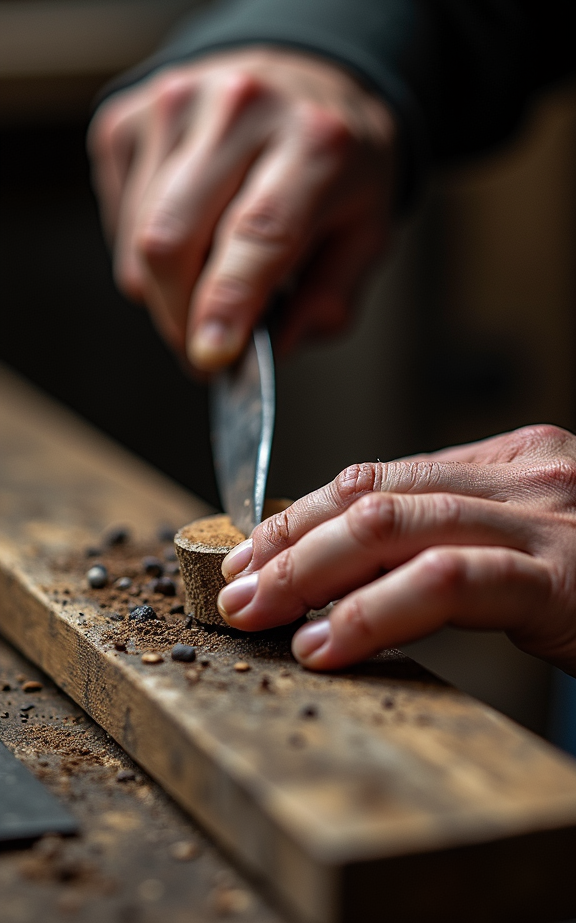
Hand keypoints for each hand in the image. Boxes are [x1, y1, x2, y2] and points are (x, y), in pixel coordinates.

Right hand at [88, 47, 395, 370]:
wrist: (303, 78)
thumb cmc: (337, 166)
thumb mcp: (368, 232)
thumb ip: (331, 299)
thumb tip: (275, 346)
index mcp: (315, 141)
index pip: (258, 232)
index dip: (227, 302)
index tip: (209, 358)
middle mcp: (240, 108)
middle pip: (172, 240)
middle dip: (179, 316)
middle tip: (203, 348)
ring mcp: (174, 105)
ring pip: (139, 239)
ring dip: (164, 290)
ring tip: (207, 280)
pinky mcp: (127, 117)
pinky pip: (121, 220)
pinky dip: (145, 252)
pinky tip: (189, 232)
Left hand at [218, 425, 575, 674]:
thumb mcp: (521, 542)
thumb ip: (449, 536)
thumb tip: (341, 558)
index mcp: (507, 458)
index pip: (375, 475)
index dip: (298, 512)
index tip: (246, 550)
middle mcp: (523, 471)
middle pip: (372, 493)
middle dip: (287, 541)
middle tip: (233, 586)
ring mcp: (544, 515)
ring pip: (396, 526)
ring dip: (310, 573)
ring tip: (259, 614)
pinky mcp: (560, 573)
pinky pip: (447, 582)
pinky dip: (374, 612)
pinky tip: (329, 642)